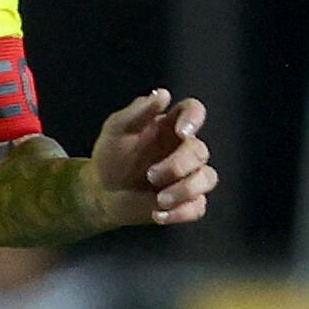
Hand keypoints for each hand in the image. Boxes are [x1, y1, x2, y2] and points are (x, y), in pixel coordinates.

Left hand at [89, 90, 216, 227]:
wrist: (101, 192)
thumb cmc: (110, 155)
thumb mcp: (116, 129)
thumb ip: (137, 111)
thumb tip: (163, 94)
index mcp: (170, 126)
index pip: (194, 112)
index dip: (194, 119)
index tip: (181, 132)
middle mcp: (183, 149)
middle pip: (200, 151)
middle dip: (178, 165)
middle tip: (151, 176)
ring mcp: (187, 176)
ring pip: (207, 179)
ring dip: (186, 190)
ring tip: (159, 199)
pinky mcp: (186, 202)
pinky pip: (198, 207)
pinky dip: (180, 212)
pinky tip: (157, 215)